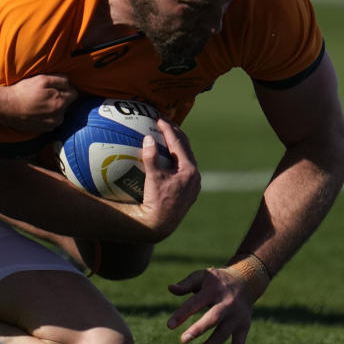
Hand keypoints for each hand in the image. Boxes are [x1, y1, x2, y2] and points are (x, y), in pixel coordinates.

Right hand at [0, 74, 76, 133]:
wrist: (8, 108)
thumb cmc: (24, 92)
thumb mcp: (43, 79)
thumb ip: (60, 80)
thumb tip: (69, 82)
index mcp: (61, 102)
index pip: (74, 93)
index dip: (66, 88)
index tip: (55, 87)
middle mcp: (59, 116)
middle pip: (67, 104)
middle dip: (60, 98)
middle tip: (45, 94)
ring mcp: (52, 125)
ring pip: (59, 113)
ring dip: (54, 108)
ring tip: (40, 103)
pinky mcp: (44, 130)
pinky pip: (51, 120)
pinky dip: (47, 116)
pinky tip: (37, 111)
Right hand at [139, 119, 199, 236]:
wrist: (161, 224)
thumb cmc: (157, 201)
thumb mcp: (153, 178)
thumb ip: (151, 157)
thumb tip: (148, 139)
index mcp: (189, 170)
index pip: (179, 143)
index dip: (168, 128)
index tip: (158, 118)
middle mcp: (195, 175)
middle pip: (185, 148)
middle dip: (174, 133)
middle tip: (163, 122)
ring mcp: (192, 183)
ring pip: (185, 157)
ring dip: (176, 145)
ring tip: (165, 135)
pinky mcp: (187, 190)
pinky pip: (182, 167)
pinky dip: (174, 158)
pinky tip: (165, 157)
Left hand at [167, 267, 254, 343]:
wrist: (245, 281)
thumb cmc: (216, 280)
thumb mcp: (202, 276)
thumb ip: (186, 284)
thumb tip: (170, 288)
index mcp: (213, 290)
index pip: (195, 303)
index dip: (182, 314)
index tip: (169, 326)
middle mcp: (227, 304)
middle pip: (213, 318)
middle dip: (198, 330)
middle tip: (182, 340)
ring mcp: (237, 317)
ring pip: (224, 334)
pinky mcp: (244, 326)